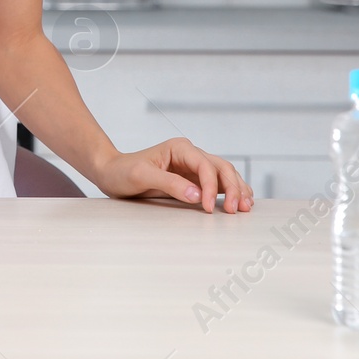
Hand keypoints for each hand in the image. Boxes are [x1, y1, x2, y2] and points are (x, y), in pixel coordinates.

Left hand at [94, 137, 253, 212]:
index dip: (211, 187)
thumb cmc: (123, 171)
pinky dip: (230, 192)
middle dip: (233, 188)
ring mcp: (193, 167)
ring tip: (247, 207)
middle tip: (238, 210)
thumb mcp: (142, 176)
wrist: (111, 173)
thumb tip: (198, 196)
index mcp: (180, 148)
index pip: (205, 166)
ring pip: (224, 174)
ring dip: (237, 189)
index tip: (209, 207)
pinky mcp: (192, 179)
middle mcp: (190, 154)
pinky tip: (240, 202)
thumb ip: (170, 184)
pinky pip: (217, 184)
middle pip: (221, 168)